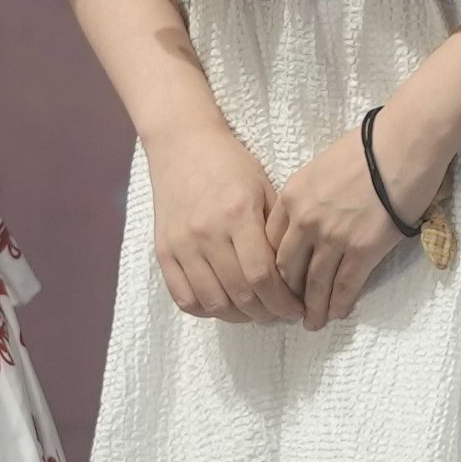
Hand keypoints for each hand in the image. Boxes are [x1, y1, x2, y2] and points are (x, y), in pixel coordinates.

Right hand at [150, 125, 287, 324]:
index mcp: (238, 214)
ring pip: (213, 302)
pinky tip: (224, 306)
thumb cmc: (231, 164)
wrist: (182, 144)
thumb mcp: (264, 187)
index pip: (263, 275)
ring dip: (239, 317)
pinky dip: (206, 310)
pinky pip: (183, 297)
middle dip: (267, 313)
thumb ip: (277, 231)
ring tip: (255, 313)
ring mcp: (181, 244)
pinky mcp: (163, 251)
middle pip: (240, 294)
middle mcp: (207, 233)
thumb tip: (294, 275)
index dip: (283, 301)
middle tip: (280, 315)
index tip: (296, 308)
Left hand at [260, 122, 407, 331]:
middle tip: (290, 309)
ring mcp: (333, 237)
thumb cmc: (369, 146)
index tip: (279, 282)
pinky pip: (345, 285)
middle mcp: (305, 220)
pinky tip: (338, 313)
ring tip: (312, 323)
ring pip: (314, 284)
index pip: (272, 244)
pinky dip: (340, 304)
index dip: (274, 269)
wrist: (404, 142)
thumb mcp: (322, 166)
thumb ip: (309, 196)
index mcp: (292, 197)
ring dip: (313, 308)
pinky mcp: (363, 249)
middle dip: (287, 294)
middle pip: (286, 269)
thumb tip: (313, 217)